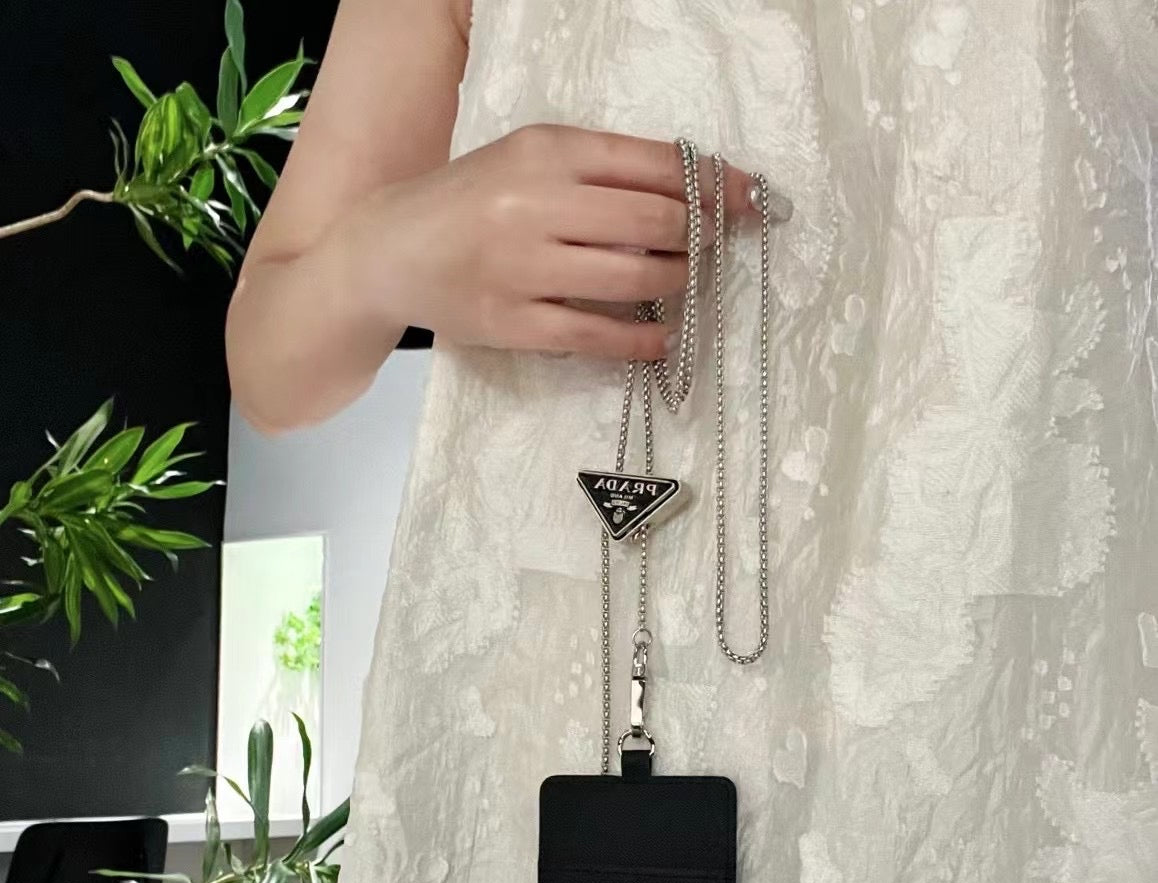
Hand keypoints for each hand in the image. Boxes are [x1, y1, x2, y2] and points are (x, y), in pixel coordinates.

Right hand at [346, 123, 765, 361]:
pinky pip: (599, 336)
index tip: (751, 199)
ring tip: (686, 283)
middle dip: (702, 236)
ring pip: (634, 278)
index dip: (713, 184)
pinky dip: (644, 340)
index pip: (652, 164)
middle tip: (718, 247)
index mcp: (546, 150)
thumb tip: (693, 191)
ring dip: (678, 283)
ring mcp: (523, 268)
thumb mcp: (528, 161)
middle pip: (654, 222)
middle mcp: (536, 203)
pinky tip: (665, 340)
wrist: (388, 250)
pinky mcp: (514, 323)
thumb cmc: (469, 202)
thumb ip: (600, 169)